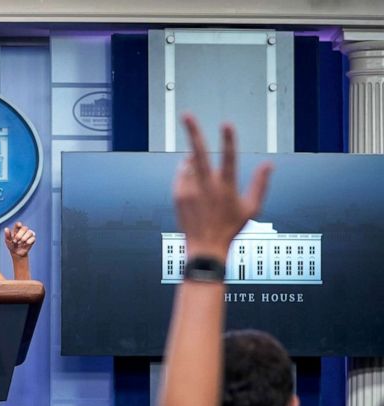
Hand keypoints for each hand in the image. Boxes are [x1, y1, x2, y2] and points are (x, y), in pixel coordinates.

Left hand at [4, 221, 35, 258]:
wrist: (17, 253)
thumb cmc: (12, 245)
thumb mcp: (8, 241)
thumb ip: (7, 235)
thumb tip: (6, 228)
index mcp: (17, 229)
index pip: (18, 224)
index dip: (19, 225)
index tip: (19, 226)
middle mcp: (23, 230)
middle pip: (24, 228)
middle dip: (19, 235)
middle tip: (15, 241)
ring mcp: (28, 234)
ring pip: (29, 232)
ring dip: (24, 238)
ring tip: (20, 243)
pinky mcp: (32, 239)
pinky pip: (33, 238)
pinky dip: (28, 242)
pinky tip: (25, 244)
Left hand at [173, 115, 272, 258]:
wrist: (205, 248)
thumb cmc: (230, 228)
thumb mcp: (252, 208)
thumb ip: (260, 184)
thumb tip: (268, 165)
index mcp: (226, 187)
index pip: (229, 158)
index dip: (229, 140)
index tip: (227, 124)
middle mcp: (206, 187)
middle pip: (199, 153)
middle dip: (193, 132)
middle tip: (187, 115)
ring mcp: (190, 191)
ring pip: (189, 164)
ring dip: (194, 159)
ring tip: (201, 170)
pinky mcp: (178, 196)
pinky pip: (181, 176)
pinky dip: (187, 173)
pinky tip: (194, 180)